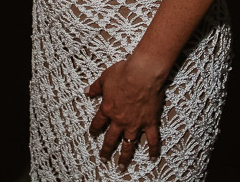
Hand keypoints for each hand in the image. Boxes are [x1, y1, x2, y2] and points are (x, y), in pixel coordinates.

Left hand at [86, 57, 164, 171]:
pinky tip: (152, 157)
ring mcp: (135, 124)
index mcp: (108, 109)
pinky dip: (153, 149)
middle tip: (103, 159)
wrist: (143, 74)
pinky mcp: (149, 122)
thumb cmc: (124, 73)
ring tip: (121, 167)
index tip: (93, 134)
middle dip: (106, 150)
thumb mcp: (105, 78)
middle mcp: (120, 120)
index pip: (98, 123)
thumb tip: (86, 91)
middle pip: (110, 139)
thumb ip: (96, 87)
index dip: (94, 129)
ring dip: (124, 157)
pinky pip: (152, 139)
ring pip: (128, 144)